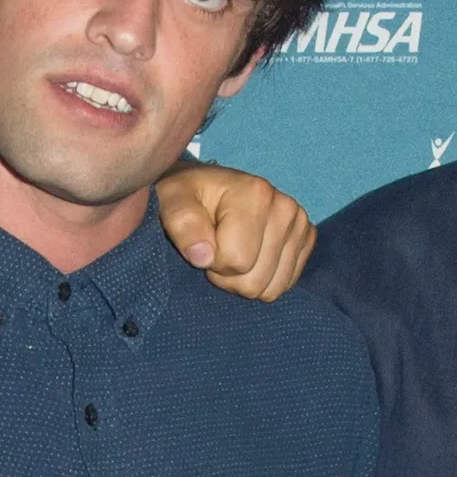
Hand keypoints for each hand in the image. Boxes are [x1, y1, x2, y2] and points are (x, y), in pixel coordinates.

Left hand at [157, 163, 315, 300]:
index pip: (237, 260)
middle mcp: (286, 207)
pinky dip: (262, 279)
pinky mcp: (305, 238)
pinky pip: (284, 284)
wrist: (203, 188)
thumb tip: (203, 256)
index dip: (211, 260)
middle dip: (227, 275)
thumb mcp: (172, 201)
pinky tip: (249, 255)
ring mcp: (299, 224)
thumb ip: (183, 223)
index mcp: (257, 193)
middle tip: (214, 248)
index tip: (202, 240)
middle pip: (256, 281)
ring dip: (243, 280)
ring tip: (230, 251)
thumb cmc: (186, 195)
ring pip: (272, 288)